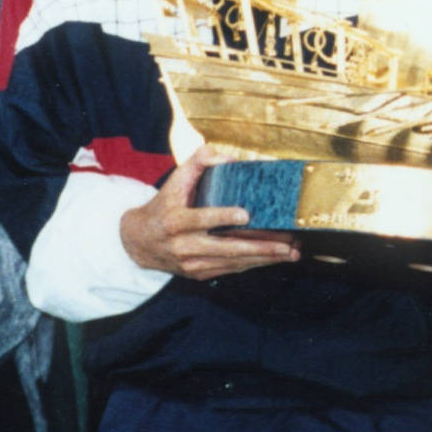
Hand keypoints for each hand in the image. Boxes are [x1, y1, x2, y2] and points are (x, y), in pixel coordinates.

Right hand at [119, 145, 298, 280]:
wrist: (140, 242)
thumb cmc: (164, 206)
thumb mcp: (174, 181)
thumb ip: (198, 163)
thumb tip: (228, 158)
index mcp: (175, 221)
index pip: (200, 219)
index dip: (222, 218)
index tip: (246, 215)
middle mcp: (183, 246)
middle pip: (225, 248)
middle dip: (259, 247)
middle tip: (286, 244)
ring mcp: (192, 263)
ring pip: (233, 262)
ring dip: (264, 258)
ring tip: (291, 252)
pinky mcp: (200, 273)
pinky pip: (232, 269)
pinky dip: (254, 263)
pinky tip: (275, 258)